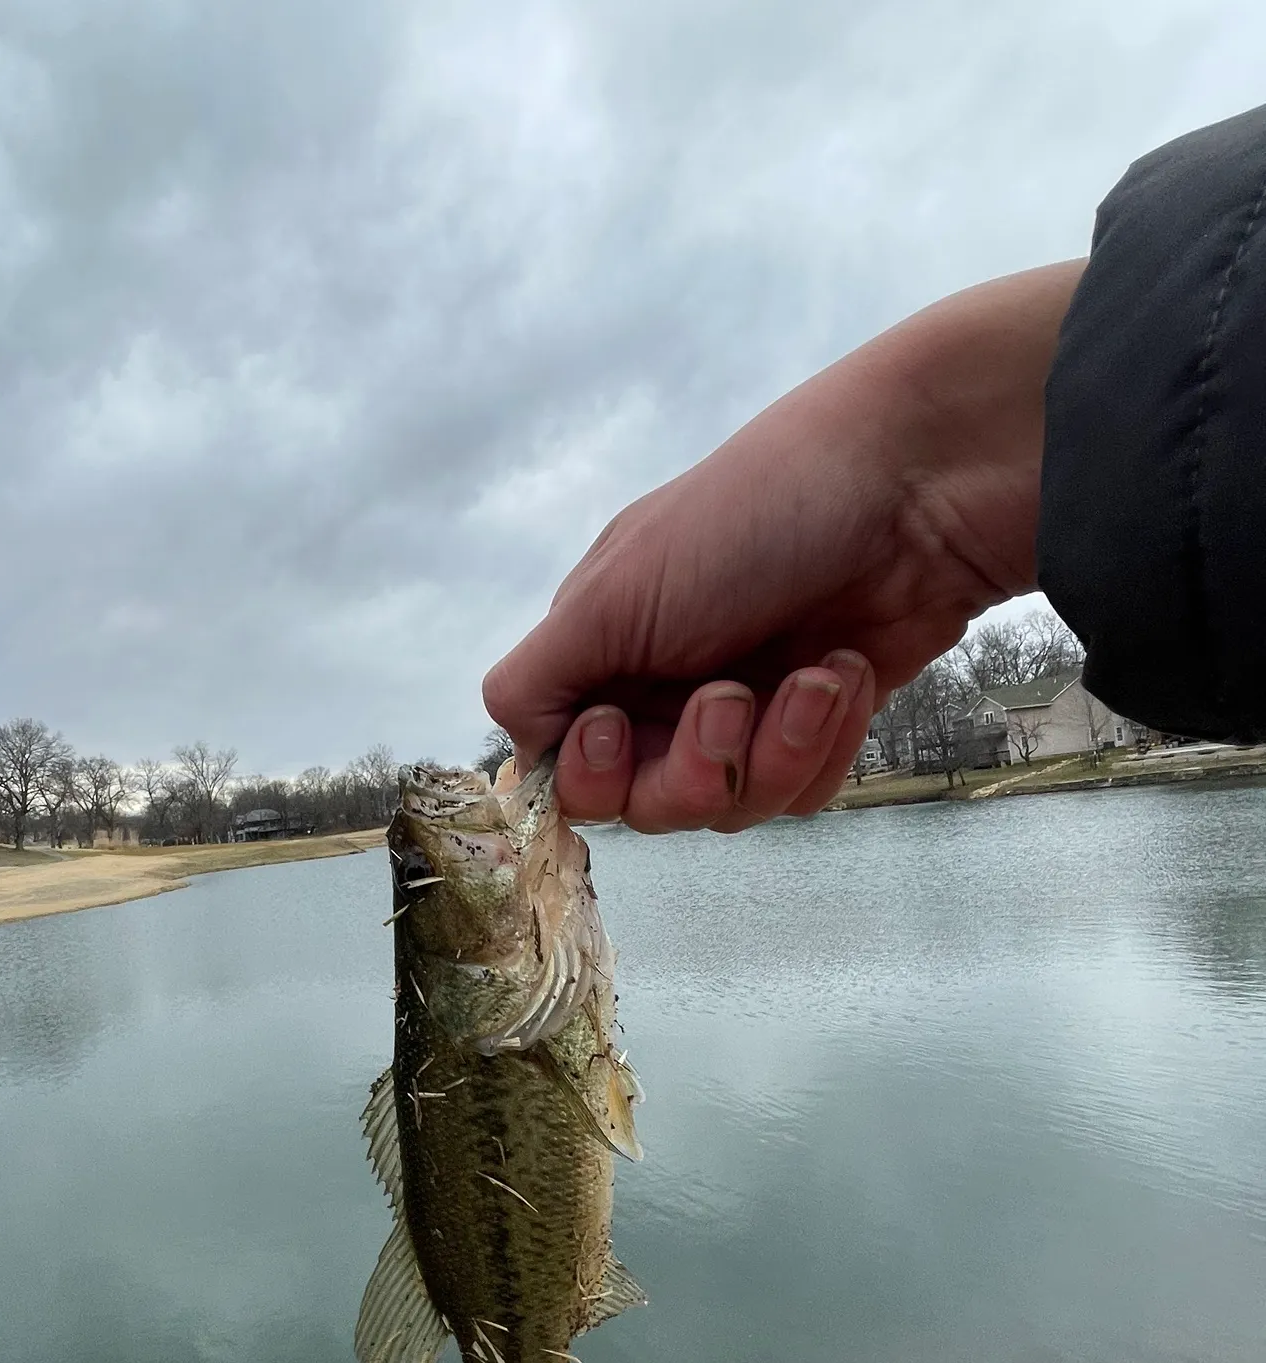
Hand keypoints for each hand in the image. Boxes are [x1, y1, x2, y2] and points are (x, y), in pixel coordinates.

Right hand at [483, 260, 1086, 831]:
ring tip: (817, 674)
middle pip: (648, 805)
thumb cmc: (748, 522)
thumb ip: (536, 679)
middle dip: (695, 766)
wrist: (913, 491)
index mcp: (604, 650)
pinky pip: (798, 793)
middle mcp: (664, 689)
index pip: (566, 768)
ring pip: (731, 806)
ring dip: (776, 749)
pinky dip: (824, 741)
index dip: (593, 773)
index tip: (621, 725)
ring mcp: (745, 711)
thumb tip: (514, 747)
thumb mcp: (614, 591)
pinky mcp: (816, 726)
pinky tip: (846, 671)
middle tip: (733, 699)